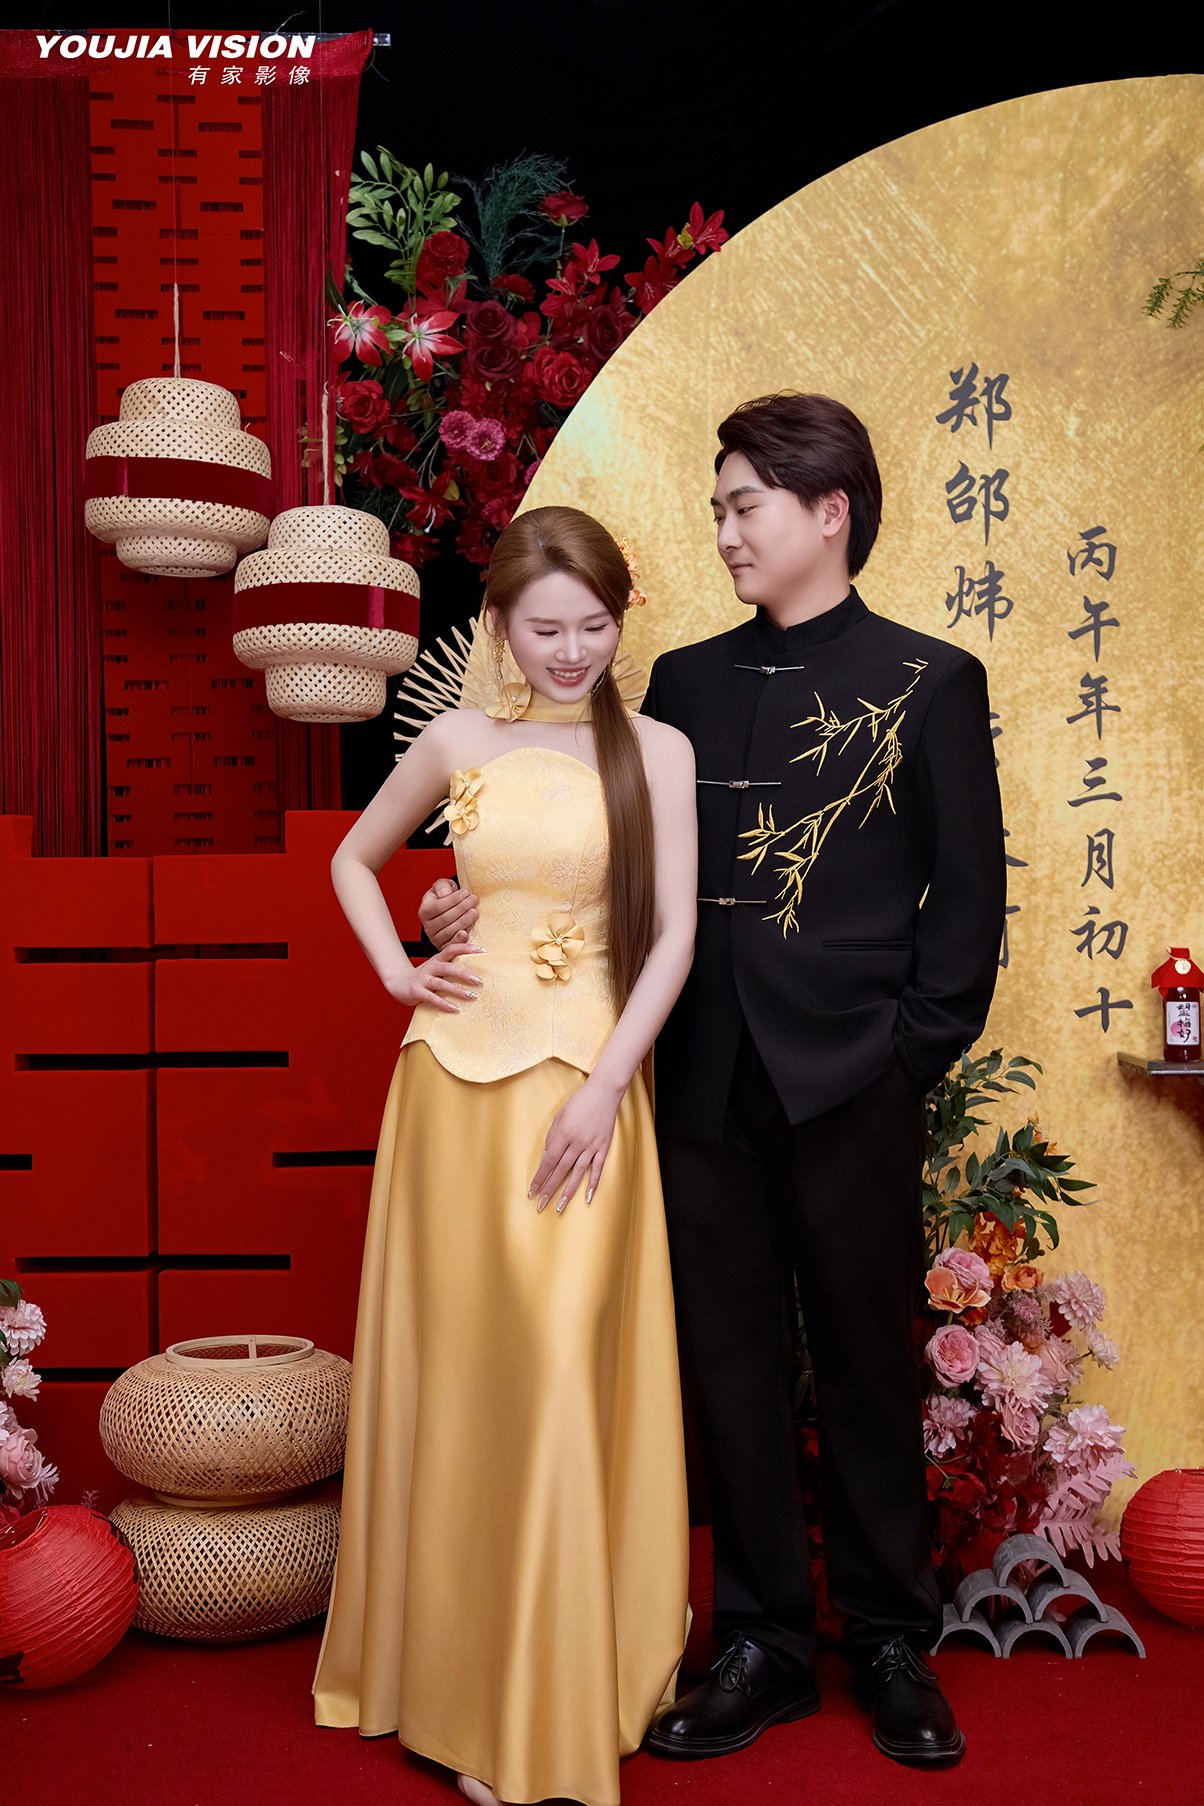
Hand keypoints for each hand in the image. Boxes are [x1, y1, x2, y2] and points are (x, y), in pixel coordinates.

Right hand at [384, 941, 482, 1013]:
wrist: (398, 982)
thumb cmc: (424, 974)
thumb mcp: (438, 962)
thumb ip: (452, 952)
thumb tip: (465, 933)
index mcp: (438, 959)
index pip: (452, 949)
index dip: (466, 948)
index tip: (483, 950)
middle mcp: (431, 967)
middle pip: (448, 967)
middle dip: (464, 974)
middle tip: (479, 981)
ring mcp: (423, 980)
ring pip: (441, 983)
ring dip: (457, 990)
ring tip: (472, 996)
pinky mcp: (417, 992)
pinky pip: (432, 998)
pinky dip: (443, 1003)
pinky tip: (455, 1009)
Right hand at [419, 876, 480, 949]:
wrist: (449, 911)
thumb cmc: (445, 898)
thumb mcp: (442, 887)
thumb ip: (442, 886)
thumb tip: (445, 893)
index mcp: (424, 911)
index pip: (438, 906)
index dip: (454, 899)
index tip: (466, 892)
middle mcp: (428, 926)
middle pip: (446, 919)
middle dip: (462, 908)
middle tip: (474, 900)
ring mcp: (435, 938)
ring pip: (450, 931)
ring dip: (465, 921)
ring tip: (475, 911)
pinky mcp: (445, 947)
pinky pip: (452, 945)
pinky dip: (459, 940)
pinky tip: (466, 933)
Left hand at [528, 1076, 621, 1214]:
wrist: (604, 1092)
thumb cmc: (579, 1101)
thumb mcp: (560, 1115)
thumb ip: (552, 1137)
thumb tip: (547, 1157)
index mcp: (563, 1134)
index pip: (548, 1161)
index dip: (540, 1177)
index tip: (532, 1191)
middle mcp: (577, 1142)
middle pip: (561, 1170)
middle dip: (549, 1189)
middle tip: (541, 1206)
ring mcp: (592, 1146)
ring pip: (578, 1173)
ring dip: (568, 1192)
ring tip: (560, 1207)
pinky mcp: (603, 1147)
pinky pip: (598, 1168)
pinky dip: (593, 1183)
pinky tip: (587, 1197)